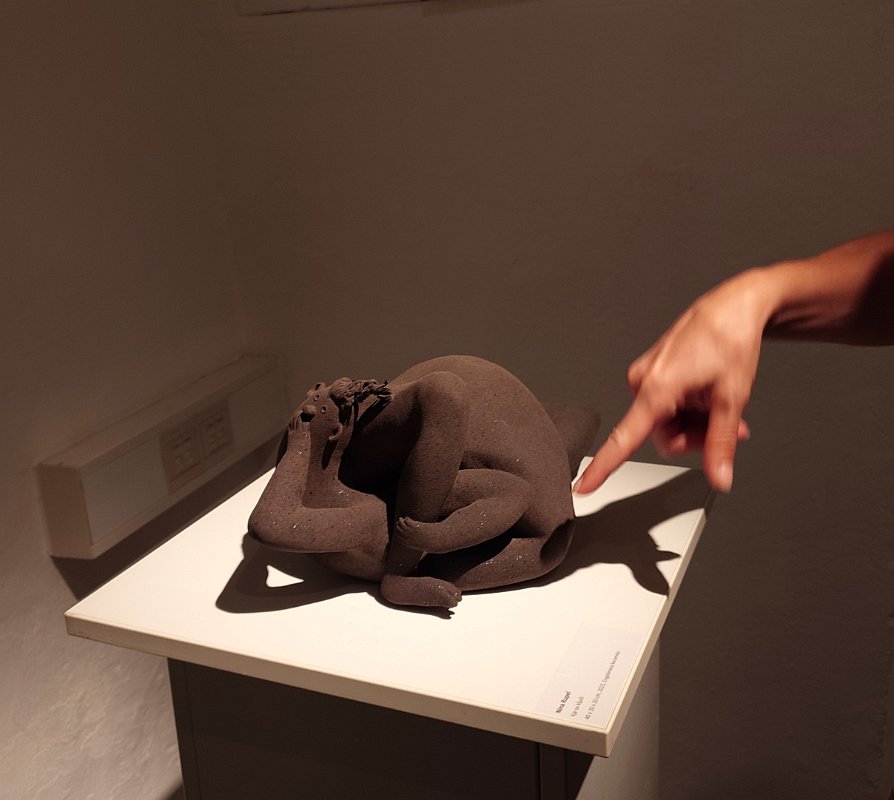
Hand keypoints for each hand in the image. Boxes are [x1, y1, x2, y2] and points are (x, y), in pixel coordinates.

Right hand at [574, 269, 771, 494]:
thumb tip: (719, 478)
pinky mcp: (652, 372)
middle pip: (662, 436)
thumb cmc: (729, 339)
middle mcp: (642, 381)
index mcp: (656, 388)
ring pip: (667, 423)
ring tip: (723, 404)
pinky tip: (710, 395)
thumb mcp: (732, 398)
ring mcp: (645, 376)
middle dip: (696, 436)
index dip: (604, 466)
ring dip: (697, 421)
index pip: (624, 438)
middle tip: (730, 426)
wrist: (732, 306)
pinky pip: (666, 406)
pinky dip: (691, 407)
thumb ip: (720, 444)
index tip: (583, 486)